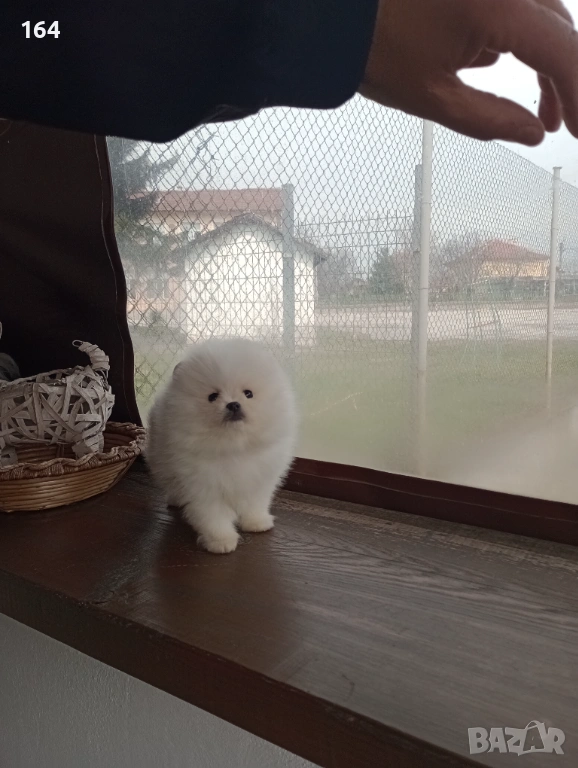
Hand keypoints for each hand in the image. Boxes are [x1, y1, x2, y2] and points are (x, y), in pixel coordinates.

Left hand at [360, 0, 577, 144]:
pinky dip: (513, 36)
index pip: (561, 52)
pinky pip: (511, 5)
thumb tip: (532, 132)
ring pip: (539, 16)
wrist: (331, 14)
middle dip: (564, 78)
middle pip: (558, 29)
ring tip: (537, 107)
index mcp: (497, 6)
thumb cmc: (371, 47)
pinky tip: (492, 64)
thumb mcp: (433, 97)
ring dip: (542, 58)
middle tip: (562, 121)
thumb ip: (491, 119)